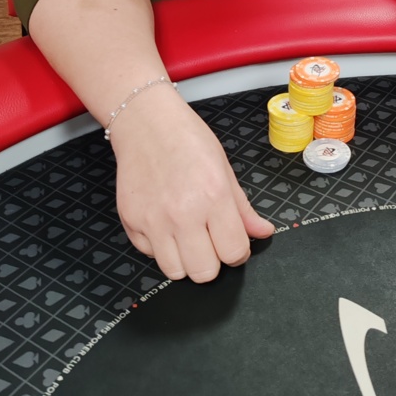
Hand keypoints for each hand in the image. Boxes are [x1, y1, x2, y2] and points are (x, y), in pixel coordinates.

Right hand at [110, 85, 275, 281]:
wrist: (146, 122)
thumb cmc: (188, 139)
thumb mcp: (224, 168)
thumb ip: (243, 208)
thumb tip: (263, 232)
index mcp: (213, 197)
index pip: (234, 252)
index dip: (238, 252)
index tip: (232, 242)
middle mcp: (183, 214)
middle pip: (204, 272)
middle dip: (212, 261)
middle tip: (209, 241)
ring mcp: (153, 221)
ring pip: (175, 272)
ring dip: (185, 260)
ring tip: (186, 235)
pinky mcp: (131, 222)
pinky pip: (150, 254)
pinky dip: (159, 247)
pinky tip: (164, 222)